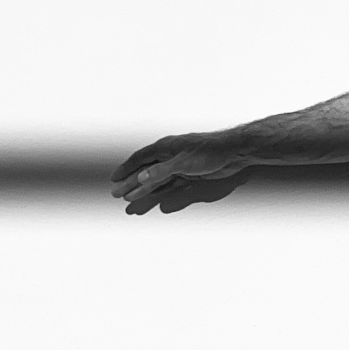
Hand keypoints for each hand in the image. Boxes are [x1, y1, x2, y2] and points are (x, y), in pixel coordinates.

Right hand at [110, 133, 249, 215]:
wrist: (235, 152)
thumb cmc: (209, 152)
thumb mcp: (183, 163)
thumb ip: (162, 171)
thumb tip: (141, 178)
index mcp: (165, 147)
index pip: (140, 158)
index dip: (126, 169)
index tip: (113, 179)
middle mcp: (170, 155)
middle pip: (145, 171)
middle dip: (130, 184)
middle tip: (116, 195)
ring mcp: (180, 165)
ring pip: (157, 180)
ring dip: (144, 191)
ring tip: (130, 202)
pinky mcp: (191, 174)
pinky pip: (171, 185)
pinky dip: (161, 193)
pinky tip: (154, 201)